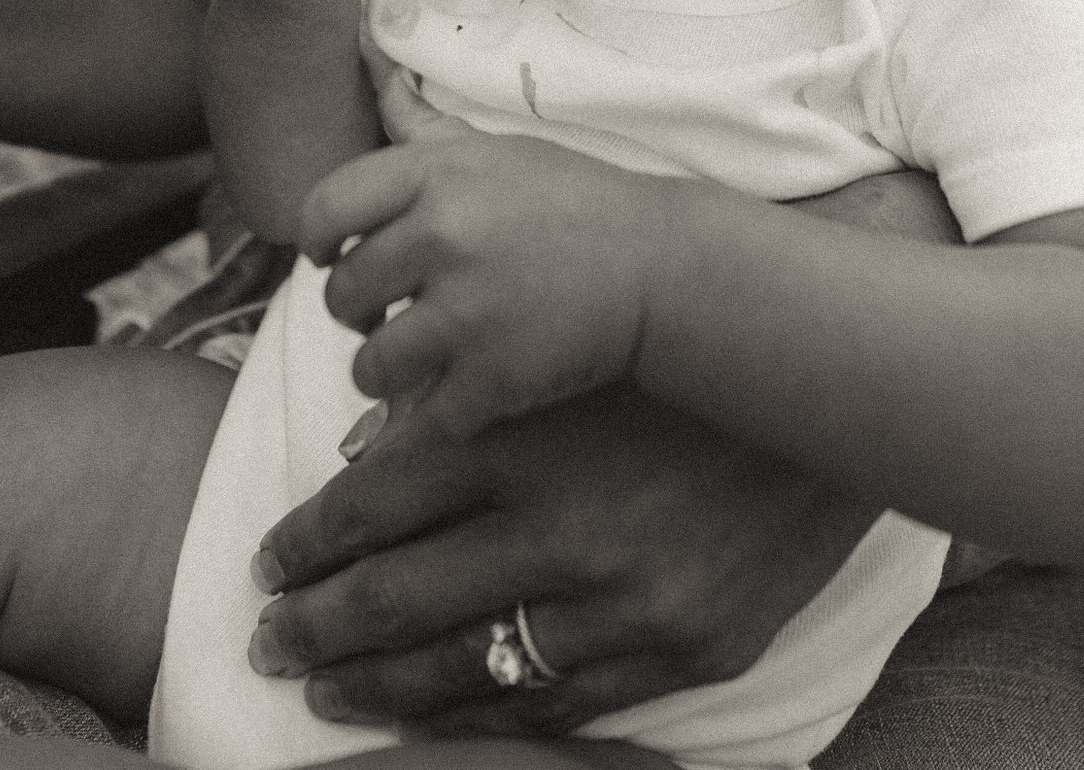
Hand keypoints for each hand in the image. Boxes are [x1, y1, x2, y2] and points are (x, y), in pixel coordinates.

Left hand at [247, 385, 878, 736]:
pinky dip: (483, 719)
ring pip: (464, 669)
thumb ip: (453, 408)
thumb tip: (359, 460)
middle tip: (265, 639)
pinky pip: (560, 705)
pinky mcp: (687, 646)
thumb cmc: (665, 367)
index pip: (372, 505)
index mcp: (519, 438)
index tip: (267, 562)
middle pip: (396, 596)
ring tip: (324, 689)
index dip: (305, 542)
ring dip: (378, 687)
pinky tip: (432, 720)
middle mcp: (562, 524)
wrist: (817, 399)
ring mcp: (627, 598)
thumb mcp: (551, 363)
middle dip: (315, 626)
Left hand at [303, 76, 693, 436]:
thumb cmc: (575, 201)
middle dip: (357, 311)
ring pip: (370, 366)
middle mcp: (442, 236)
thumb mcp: (497, 149)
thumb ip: (423, 126)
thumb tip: (370, 62)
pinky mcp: (493, 379)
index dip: (317, 240)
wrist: (662, 269)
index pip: (325, 208)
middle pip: (341, 293)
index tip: (331, 255)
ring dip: (385, 371)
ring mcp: (466, 312)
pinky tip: (464, 390)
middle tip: (388, 312)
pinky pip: (424, 416)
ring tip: (417, 359)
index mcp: (436, 174)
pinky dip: (440, 413)